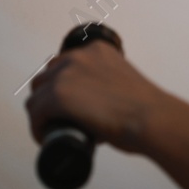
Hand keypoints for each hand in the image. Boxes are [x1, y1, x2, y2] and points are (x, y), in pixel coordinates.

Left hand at [25, 42, 170, 153]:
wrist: (152, 119)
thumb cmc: (146, 110)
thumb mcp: (125, 82)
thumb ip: (110, 86)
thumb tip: (101, 109)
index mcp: (96, 50)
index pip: (63, 64)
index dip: (60, 86)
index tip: (65, 106)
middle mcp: (78, 56)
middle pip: (46, 78)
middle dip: (47, 99)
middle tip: (57, 120)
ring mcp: (66, 75)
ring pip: (36, 97)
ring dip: (40, 114)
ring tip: (51, 131)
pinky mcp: (58, 96)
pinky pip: (36, 113)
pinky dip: (37, 128)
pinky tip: (44, 138)